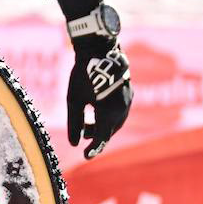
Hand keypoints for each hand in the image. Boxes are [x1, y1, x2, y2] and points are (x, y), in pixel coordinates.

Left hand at [67, 35, 131, 157]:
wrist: (98, 48)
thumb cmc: (83, 74)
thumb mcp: (74, 100)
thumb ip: (74, 122)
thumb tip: (74, 143)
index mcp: (109, 112)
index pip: (102, 137)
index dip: (94, 148)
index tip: (86, 156)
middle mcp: (123, 108)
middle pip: (111, 130)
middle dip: (97, 135)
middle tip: (83, 136)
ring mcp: (128, 99)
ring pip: (117, 121)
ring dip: (103, 125)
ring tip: (88, 123)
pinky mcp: (128, 92)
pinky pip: (120, 111)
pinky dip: (109, 115)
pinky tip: (97, 109)